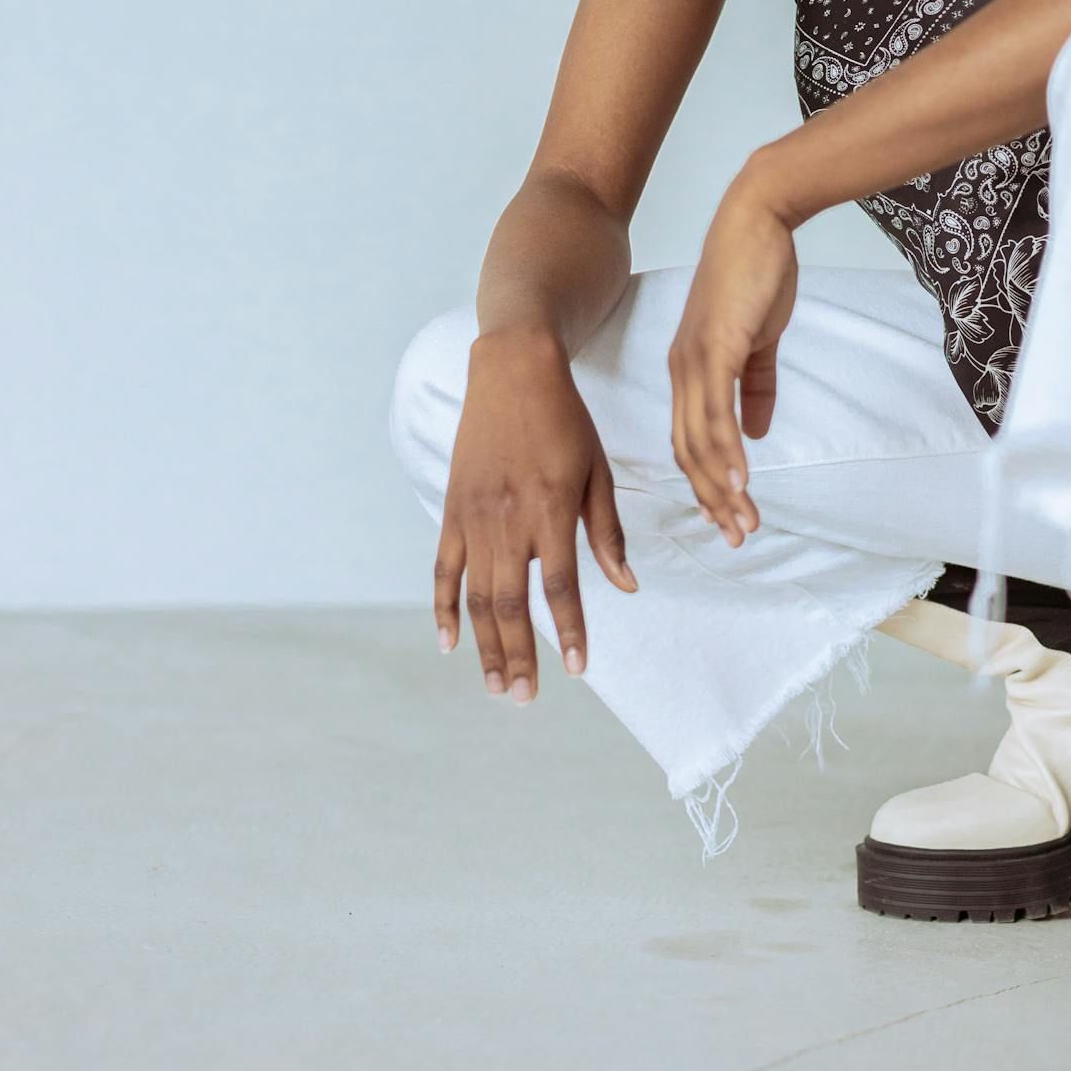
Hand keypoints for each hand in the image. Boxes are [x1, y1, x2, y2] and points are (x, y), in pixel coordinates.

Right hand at [433, 328, 636, 701]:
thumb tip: (627, 586)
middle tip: (524, 698)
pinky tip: (451, 644)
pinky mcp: (452, 510)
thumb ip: (608, 532)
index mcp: (551, 509)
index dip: (570, 630)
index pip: (560, 585)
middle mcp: (509, 519)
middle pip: (512, 603)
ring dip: (486, 646)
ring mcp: (474, 518)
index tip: (579, 668)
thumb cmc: (565, 420)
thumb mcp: (597, 471)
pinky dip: (443, 609)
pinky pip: (443, 570)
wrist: (512, 372)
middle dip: (519, 656)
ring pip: (477, 596)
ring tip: (496, 686)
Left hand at [668, 175, 799, 545]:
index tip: (726, 517)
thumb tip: (758, 431)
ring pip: (701, 441)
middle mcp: (684, 371)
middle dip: (712, 499)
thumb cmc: (758, 272)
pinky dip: (727, 452)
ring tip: (743, 523)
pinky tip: (741, 482)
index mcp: (690, 369)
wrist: (758, 220)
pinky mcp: (716, 349)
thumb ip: (756, 385)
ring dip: (723, 487)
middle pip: (690, 451)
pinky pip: (716, 412)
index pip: (691, 439)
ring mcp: (696, 361)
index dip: (707, 481)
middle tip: (736, 537)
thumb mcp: (759, 337)